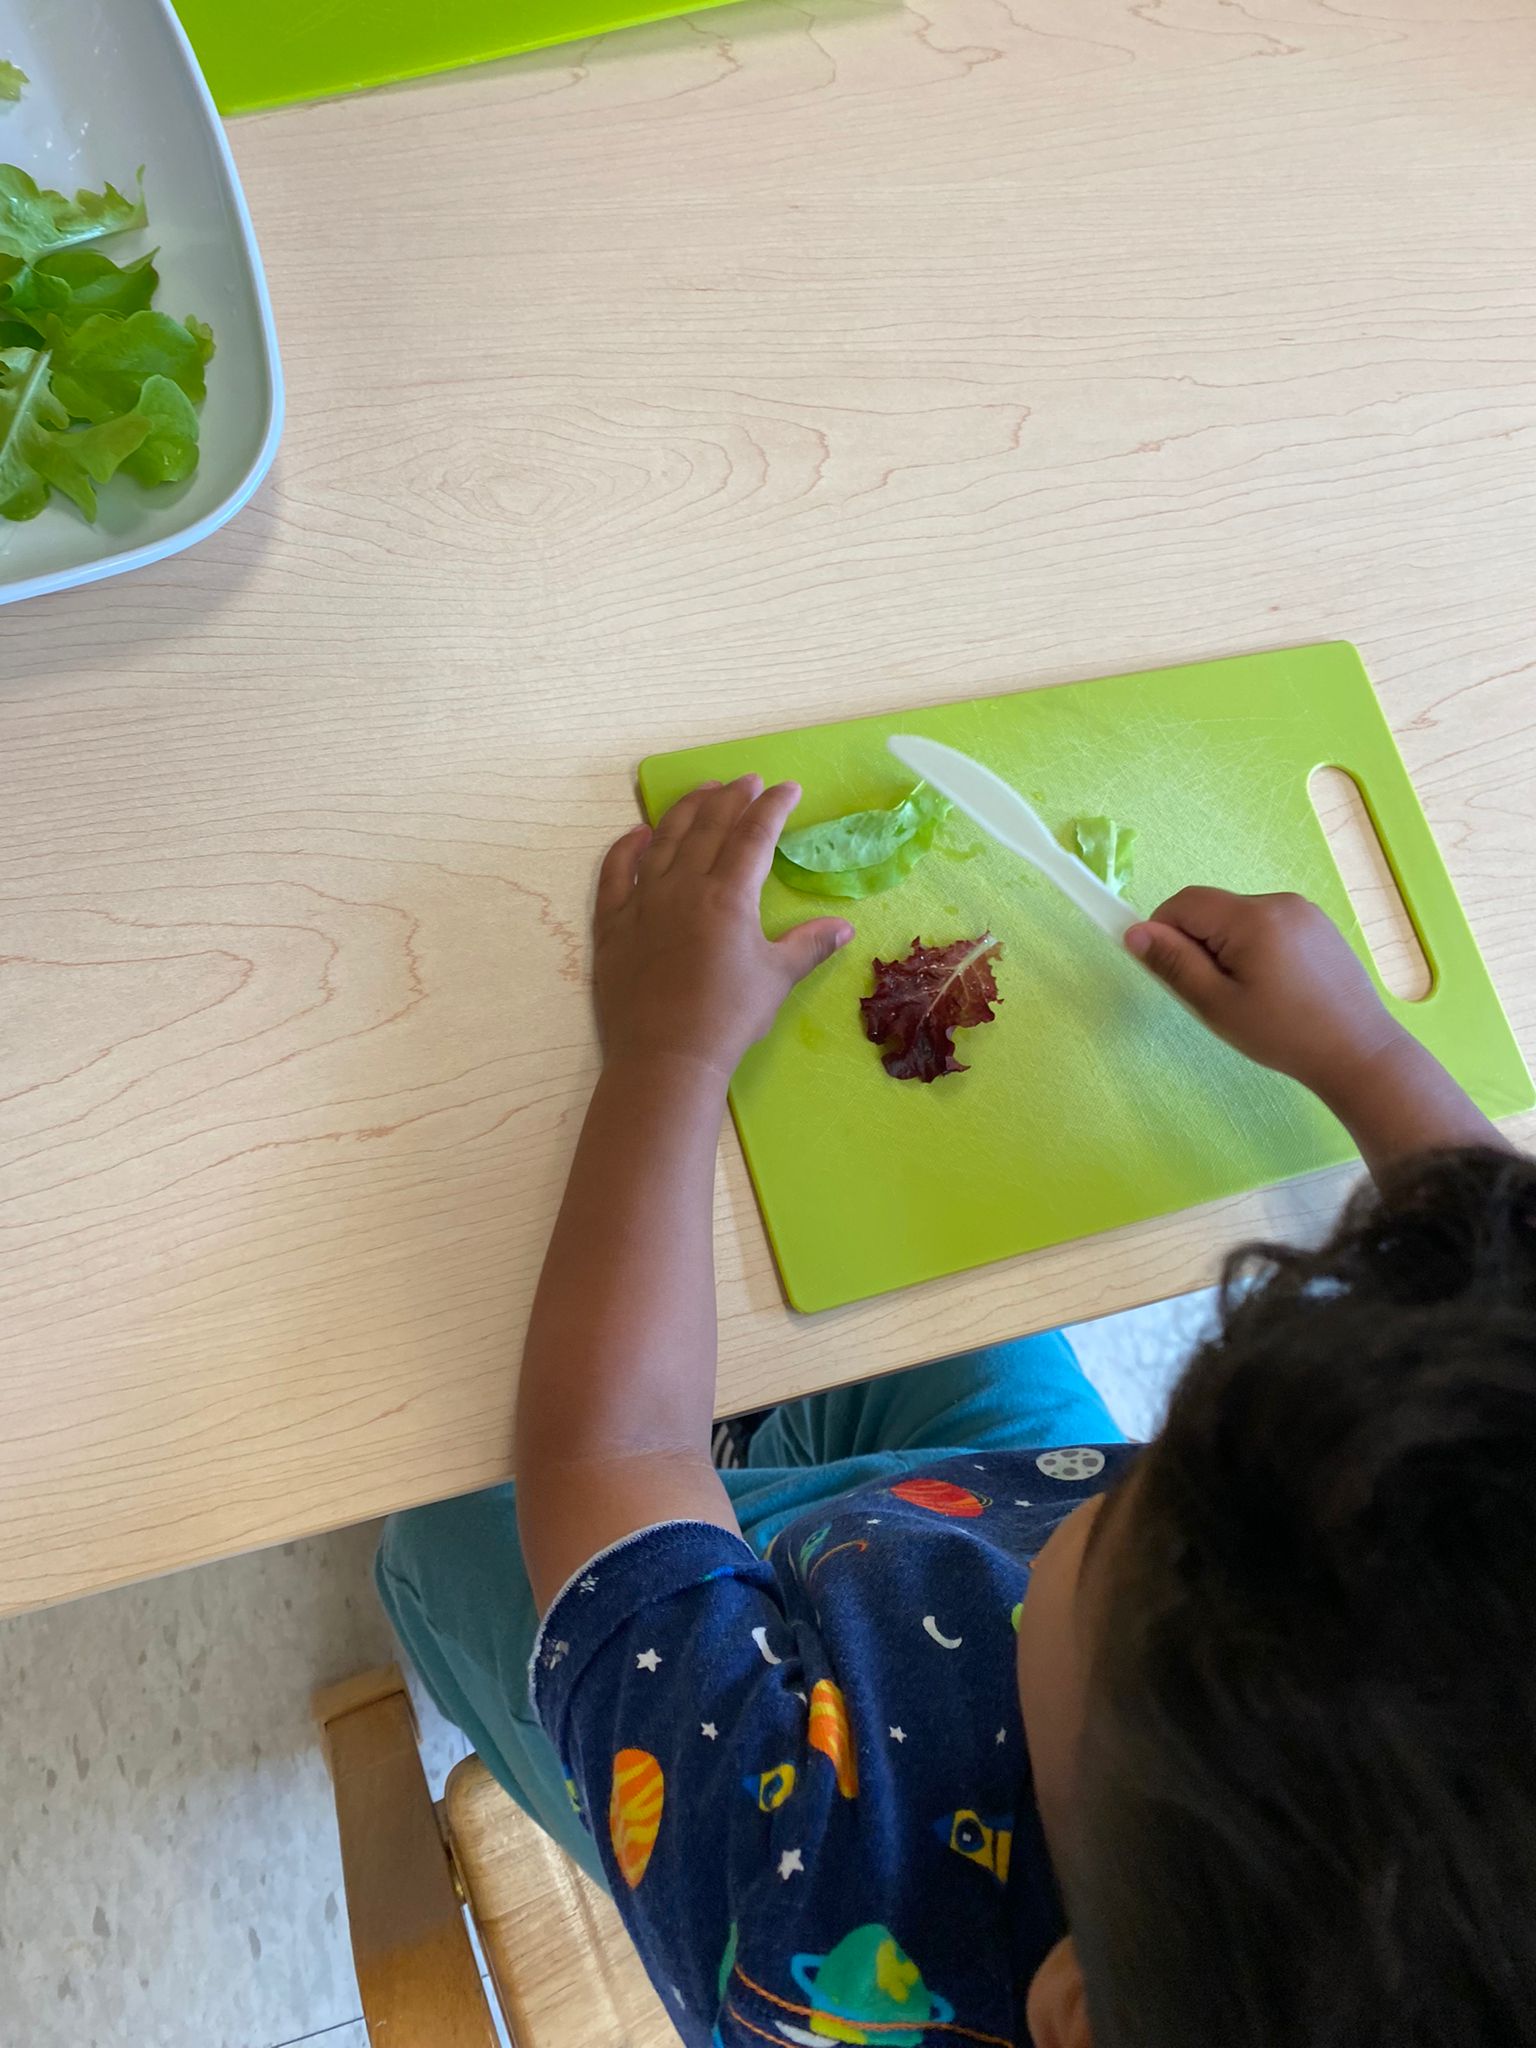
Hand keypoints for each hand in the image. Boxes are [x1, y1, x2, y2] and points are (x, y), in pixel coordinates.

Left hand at [594, 776, 852, 1078]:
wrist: (666, 1058)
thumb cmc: (728, 1018)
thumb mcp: (776, 979)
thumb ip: (808, 946)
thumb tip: (843, 927)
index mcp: (728, 896)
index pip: (753, 836)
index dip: (772, 808)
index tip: (787, 789)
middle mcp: (683, 886)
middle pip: (708, 826)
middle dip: (731, 797)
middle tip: (747, 781)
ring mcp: (642, 902)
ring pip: (663, 839)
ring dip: (685, 810)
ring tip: (702, 791)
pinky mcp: (612, 924)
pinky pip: (616, 872)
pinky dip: (627, 848)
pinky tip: (637, 834)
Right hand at [1124, 887, 1405, 1096]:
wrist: (1358, 1051)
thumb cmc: (1283, 1034)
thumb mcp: (1217, 1005)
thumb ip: (1174, 964)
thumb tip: (1134, 932)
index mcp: (1252, 918)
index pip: (1184, 902)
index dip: (1164, 931)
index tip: (1173, 972)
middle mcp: (1279, 901)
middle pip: (1213, 909)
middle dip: (1200, 943)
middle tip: (1217, 993)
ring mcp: (1304, 911)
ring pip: (1240, 918)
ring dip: (1229, 947)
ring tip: (1251, 994)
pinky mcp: (1320, 925)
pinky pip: (1269, 925)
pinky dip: (1257, 948)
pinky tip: (1276, 986)